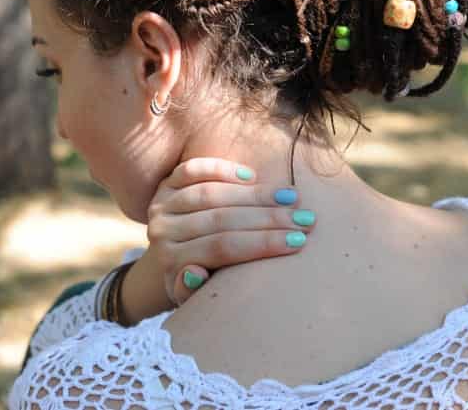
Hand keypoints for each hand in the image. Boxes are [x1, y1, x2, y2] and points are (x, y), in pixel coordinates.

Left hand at [146, 157, 316, 306]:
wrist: (173, 256)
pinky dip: (222, 170)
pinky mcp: (166, 182)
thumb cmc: (200, 279)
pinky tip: (252, 175)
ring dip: (256, 195)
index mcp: (171, 261)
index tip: (298, 241)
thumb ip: (191, 290)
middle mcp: (162, 231)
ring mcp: (162, 203)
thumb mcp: (196, 296)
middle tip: (306, 219)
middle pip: (220, 220)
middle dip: (269, 219)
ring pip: (211, 195)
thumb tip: (194, 273)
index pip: (222, 249)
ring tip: (292, 197)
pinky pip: (193, 170)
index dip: (262, 243)